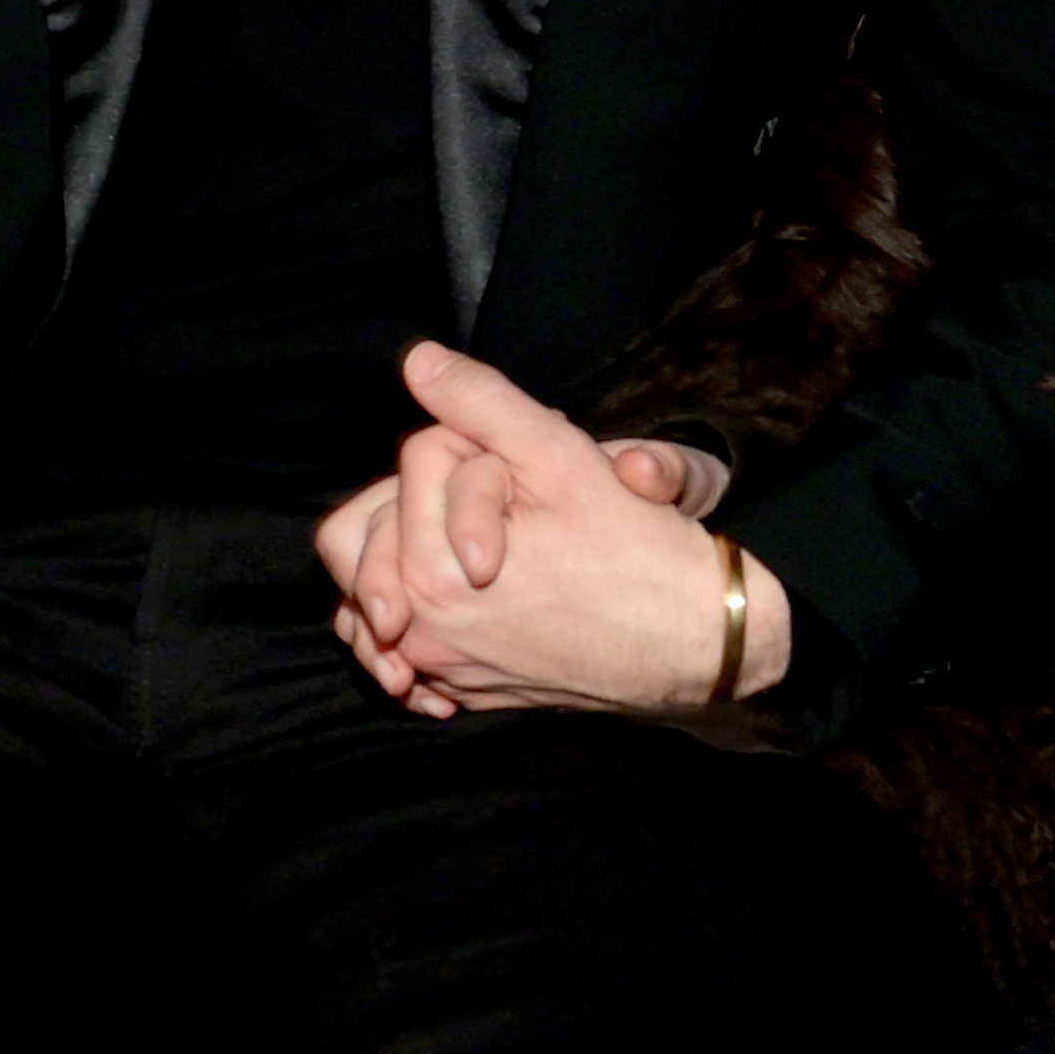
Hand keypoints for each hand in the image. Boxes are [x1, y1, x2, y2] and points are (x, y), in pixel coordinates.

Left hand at [313, 345, 782, 717]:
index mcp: (429, 570)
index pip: (409, 467)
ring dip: (400, 557)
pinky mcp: (459, 692)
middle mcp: (418, 630)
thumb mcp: (560, 455)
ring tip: (467, 542)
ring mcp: (435, 669)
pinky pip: (398, 649)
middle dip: (418, 500)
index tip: (520, 469)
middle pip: (362, 533)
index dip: (467, 447)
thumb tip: (418, 361)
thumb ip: (480, 402)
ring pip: (369, 593)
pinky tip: (465, 597)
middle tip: (488, 499)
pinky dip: (416, 619)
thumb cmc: (634, 550)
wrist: (691, 642)